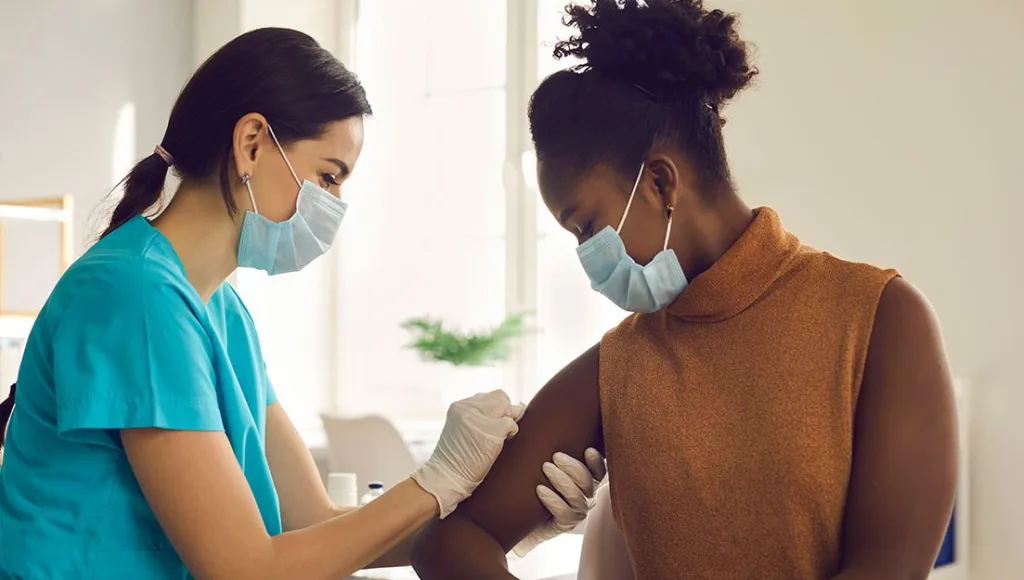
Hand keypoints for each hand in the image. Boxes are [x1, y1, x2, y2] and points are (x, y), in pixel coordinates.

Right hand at [411, 390, 524, 517]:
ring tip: (499, 438)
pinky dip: (511, 434)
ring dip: (508, 421)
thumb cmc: (456, 460)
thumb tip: (514, 407)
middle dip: (505, 412)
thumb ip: (479, 417)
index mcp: (459, 406)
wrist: (446, 478)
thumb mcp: (461, 429)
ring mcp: (479, 418)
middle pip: (500, 397)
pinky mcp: (491, 431)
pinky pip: (511, 424)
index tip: (493, 424)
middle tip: (500, 431)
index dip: (496, 410)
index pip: (489, 397)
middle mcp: (467, 408)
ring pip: (507, 407)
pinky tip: (500, 444)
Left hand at [513, 447, 606, 556]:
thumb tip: (531, 418)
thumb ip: (546, 444)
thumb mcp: (540, 461)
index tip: (587, 450)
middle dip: (573, 467)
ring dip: (562, 481)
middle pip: (588, 481)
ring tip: (546, 467)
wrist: (519, 515)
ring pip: (577, 496)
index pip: (599, 471)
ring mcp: (577, 511)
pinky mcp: (565, 524)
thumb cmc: (531, 482)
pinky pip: (565, 514)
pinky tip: (540, 490)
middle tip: (556, 456)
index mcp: (585, 479)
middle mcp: (586, 496)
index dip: (597, 461)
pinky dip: (553, 501)